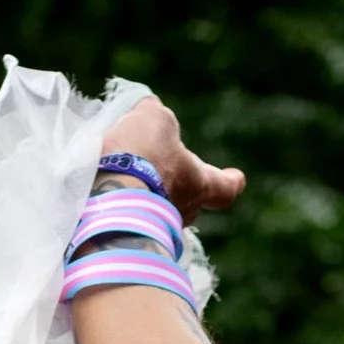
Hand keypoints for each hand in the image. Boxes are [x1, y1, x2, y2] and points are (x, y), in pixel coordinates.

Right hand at [99, 93, 244, 226]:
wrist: (106, 196)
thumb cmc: (142, 156)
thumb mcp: (154, 120)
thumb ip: (158, 117)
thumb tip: (152, 113)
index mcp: (199, 184)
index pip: (225, 188)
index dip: (230, 180)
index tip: (236, 177)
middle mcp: (184, 211)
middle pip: (191, 200)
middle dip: (181, 184)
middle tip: (166, 168)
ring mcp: (157, 226)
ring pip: (160, 208)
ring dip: (149, 193)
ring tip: (128, 171)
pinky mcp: (130, 231)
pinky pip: (134, 214)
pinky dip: (126, 201)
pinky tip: (109, 184)